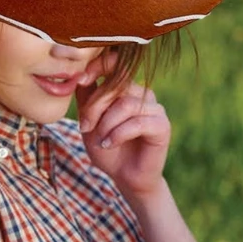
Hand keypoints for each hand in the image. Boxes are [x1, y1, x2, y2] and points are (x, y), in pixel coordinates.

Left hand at [74, 50, 171, 199]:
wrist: (124, 176)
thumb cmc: (106, 147)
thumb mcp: (90, 120)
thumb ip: (87, 97)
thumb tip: (80, 73)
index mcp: (126, 88)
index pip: (116, 64)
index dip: (99, 66)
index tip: (81, 79)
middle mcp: (142, 93)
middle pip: (116, 86)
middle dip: (95, 107)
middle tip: (84, 127)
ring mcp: (154, 108)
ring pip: (125, 104)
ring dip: (106, 124)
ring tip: (99, 140)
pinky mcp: (162, 125)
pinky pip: (137, 123)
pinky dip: (117, 134)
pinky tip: (108, 144)